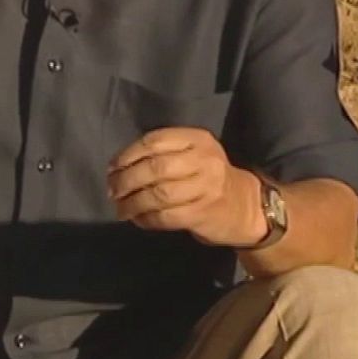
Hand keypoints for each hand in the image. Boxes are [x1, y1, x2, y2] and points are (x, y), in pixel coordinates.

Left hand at [107, 127, 265, 247]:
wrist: (246, 206)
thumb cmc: (210, 177)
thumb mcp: (194, 154)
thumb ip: (165, 153)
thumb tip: (120, 167)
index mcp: (198, 139)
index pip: (155, 140)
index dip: (128, 154)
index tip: (112, 168)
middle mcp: (204, 160)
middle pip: (155, 167)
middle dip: (126, 180)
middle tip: (112, 190)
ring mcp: (206, 188)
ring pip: (158, 194)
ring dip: (132, 202)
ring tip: (120, 208)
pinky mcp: (203, 214)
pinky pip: (166, 217)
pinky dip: (146, 219)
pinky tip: (138, 219)